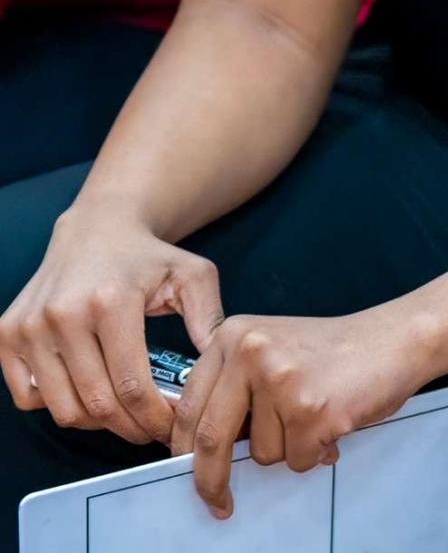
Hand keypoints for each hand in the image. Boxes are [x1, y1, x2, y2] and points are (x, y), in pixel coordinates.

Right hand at [0, 199, 223, 446]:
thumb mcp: (192, 276)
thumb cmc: (148, 257)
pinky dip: (57, 405)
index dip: (153, 417)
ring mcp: (29, 327)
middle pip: (96, 404)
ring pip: (62, 408)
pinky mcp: (6, 335)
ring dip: (95, 423)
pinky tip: (86, 390)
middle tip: (150, 430)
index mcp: (112, 301)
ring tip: (123, 414)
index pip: (131, 385)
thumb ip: (209, 319)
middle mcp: (63, 315)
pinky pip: (28, 397)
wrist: (97, 228)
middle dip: (129, 427)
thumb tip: (216, 367)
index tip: (171, 429)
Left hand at [170, 304, 439, 518]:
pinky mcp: (310, 409)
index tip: (188, 472)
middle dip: (211, 481)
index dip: (183, 449)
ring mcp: (280, 380)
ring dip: (289, 449)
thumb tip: (200, 449)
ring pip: (261, 454)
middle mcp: (251, 352)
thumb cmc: (338, 351)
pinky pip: (297, 460)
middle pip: (208, 438)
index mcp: (234, 334)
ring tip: (317, 414)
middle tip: (218, 503)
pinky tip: (334, 419)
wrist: (398, 338)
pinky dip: (316, 453)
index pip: (189, 406)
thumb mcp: (273, 350)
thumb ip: (235, 387)